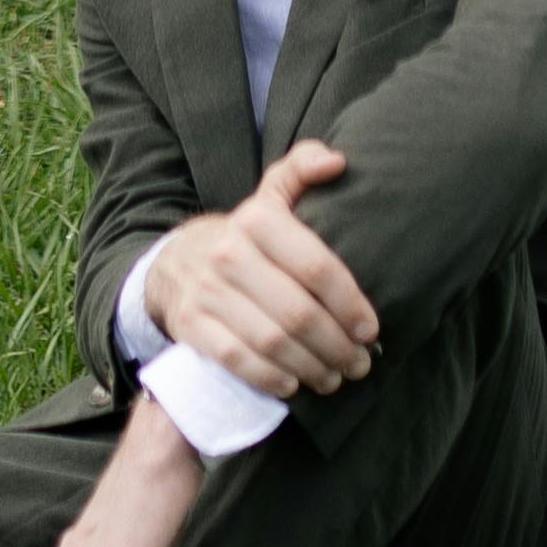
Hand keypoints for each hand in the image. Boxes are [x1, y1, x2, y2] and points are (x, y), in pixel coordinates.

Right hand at [140, 143, 377, 394]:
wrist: (175, 262)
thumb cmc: (246, 235)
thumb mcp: (271, 194)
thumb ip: (303, 169)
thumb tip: (338, 162)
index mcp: (258, 218)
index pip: (316, 266)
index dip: (349, 303)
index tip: (371, 329)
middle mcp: (229, 253)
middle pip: (297, 312)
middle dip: (337, 346)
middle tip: (360, 363)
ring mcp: (207, 291)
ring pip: (271, 342)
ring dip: (311, 368)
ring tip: (335, 378)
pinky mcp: (192, 325)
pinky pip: (237, 360)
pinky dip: (270, 378)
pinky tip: (293, 384)